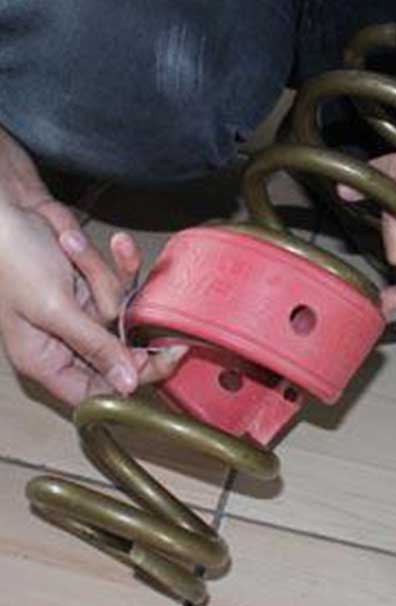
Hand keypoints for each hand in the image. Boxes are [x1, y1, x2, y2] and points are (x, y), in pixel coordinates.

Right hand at [0, 128, 183, 404]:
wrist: (7, 207)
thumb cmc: (11, 258)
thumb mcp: (53, 308)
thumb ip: (94, 345)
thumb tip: (127, 385)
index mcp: (44, 360)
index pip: (95, 393)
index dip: (130, 383)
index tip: (165, 361)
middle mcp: (64, 342)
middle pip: (118, 355)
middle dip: (127, 323)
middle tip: (157, 314)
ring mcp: (81, 314)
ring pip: (123, 313)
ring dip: (105, 278)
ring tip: (71, 249)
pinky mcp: (92, 287)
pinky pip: (122, 283)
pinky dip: (119, 262)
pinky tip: (115, 243)